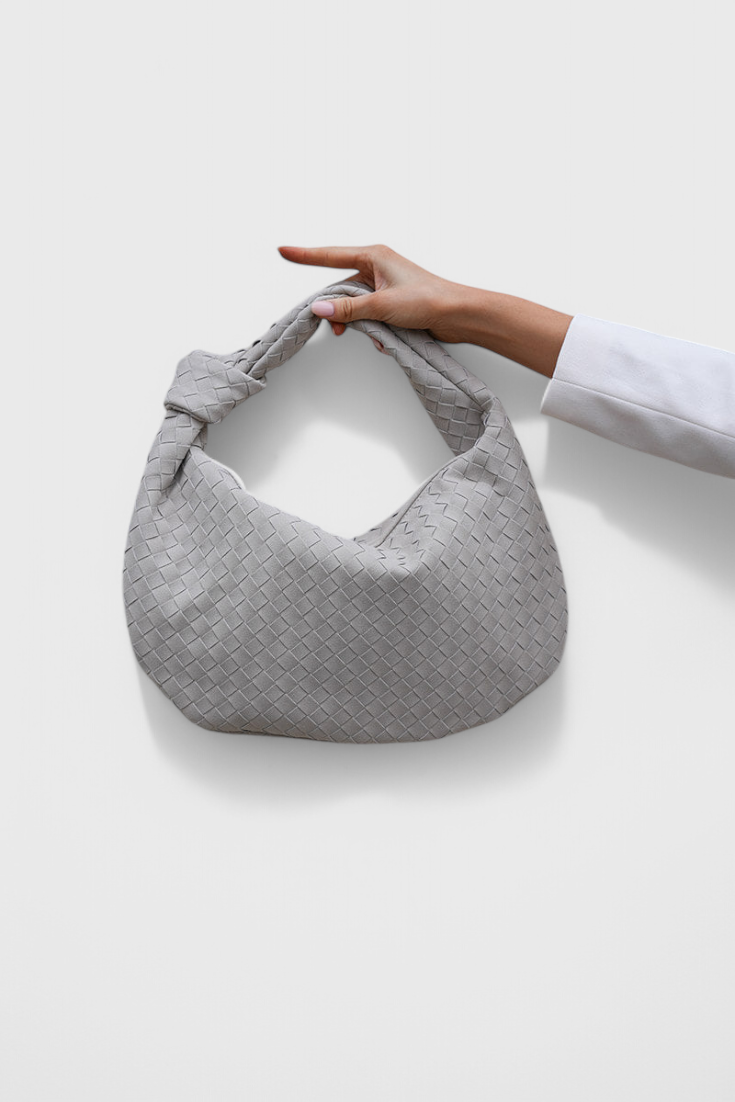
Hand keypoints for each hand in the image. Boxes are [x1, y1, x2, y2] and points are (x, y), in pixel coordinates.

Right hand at [277, 243, 470, 351]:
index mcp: (374, 256)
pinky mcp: (393, 303)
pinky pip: (370, 315)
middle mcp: (378, 267)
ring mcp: (385, 286)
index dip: (305, 255)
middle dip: (338, 309)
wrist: (458, 314)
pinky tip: (387, 339)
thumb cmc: (428, 299)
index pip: (329, 255)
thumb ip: (348, 308)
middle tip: (335, 327)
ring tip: (371, 335)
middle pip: (341, 287)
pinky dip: (374, 329)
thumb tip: (320, 307)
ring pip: (355, 305)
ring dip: (359, 323)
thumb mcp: (381, 305)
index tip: (283, 251)